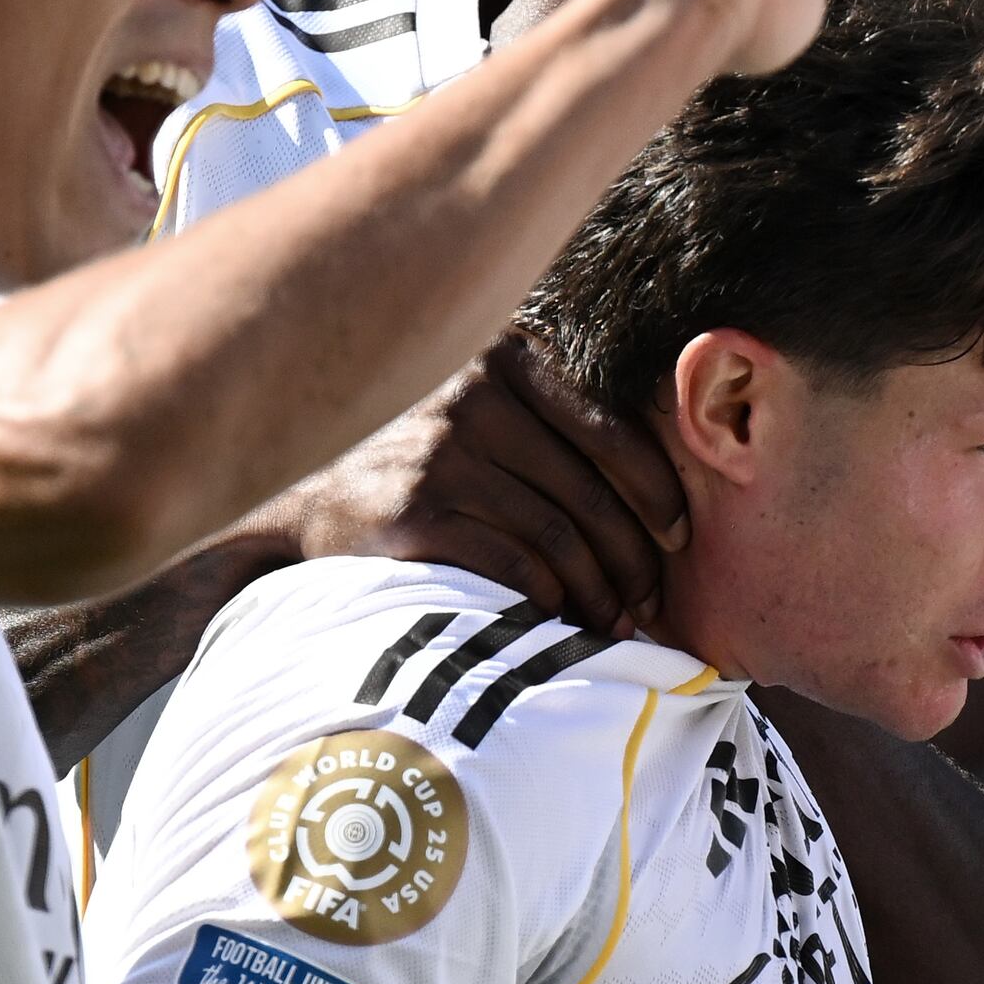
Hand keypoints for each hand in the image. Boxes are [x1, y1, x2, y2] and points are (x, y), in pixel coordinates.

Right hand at [276, 334, 685, 635]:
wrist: (303, 500)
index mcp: (502, 362)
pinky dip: (550, 602)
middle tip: (648, 601)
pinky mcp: (415, 515)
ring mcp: (439, 455)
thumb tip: (661, 490)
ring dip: (598, 592)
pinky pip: (515, 567)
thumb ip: (548, 421)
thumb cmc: (416, 464)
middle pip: (589, 495)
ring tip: (613, 621)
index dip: (657, 491)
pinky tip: (560, 620)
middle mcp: (471, 398)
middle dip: (633, 559)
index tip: (679, 535)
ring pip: (559, 538)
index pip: (608, 431)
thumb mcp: (477, 411)